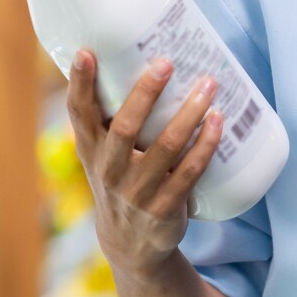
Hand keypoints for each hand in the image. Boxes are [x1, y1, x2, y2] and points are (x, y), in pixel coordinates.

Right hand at [65, 49, 223, 281]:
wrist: (130, 244)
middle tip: (166, 62)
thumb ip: (108, 117)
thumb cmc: (119, 180)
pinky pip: (189, 172)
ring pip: (166, 147)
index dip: (79, 82)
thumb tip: (133, 57)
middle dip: (145, 93)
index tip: (86, 51)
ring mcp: (137, 191)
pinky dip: (206, 145)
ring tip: (209, 85)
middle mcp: (109, 169)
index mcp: (91, 149)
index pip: (79, 112)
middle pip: (126, 126)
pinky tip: (218, 123)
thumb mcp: (102, 153)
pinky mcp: (165, 207)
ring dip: (189, 113)